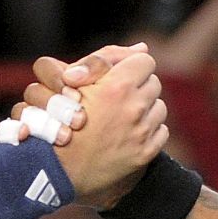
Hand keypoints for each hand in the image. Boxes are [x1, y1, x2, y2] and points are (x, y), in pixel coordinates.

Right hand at [52, 52, 168, 205]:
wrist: (56, 170)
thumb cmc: (58, 119)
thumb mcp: (73, 81)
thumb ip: (105, 59)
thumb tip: (143, 48)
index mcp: (117, 86)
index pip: (144, 61)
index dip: (130, 66)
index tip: (119, 77)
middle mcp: (134, 108)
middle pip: (153, 83)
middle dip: (138, 87)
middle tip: (118, 99)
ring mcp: (142, 132)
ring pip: (159, 107)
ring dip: (145, 109)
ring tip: (122, 119)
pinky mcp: (146, 152)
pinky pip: (161, 131)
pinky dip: (148, 131)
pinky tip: (127, 136)